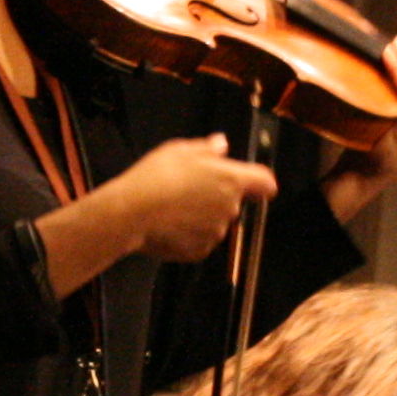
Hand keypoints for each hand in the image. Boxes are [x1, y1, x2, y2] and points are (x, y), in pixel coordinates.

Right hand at [111, 132, 278, 261]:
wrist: (132, 213)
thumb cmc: (156, 178)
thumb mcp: (180, 150)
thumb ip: (206, 148)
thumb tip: (221, 145)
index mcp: (231, 179)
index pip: (264, 182)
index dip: (261, 182)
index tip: (255, 183)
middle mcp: (229, 208)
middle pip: (233, 202)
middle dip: (216, 196)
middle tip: (189, 188)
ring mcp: (215, 232)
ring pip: (215, 222)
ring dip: (202, 216)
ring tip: (173, 207)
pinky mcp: (199, 251)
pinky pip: (200, 241)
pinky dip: (189, 235)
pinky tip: (169, 224)